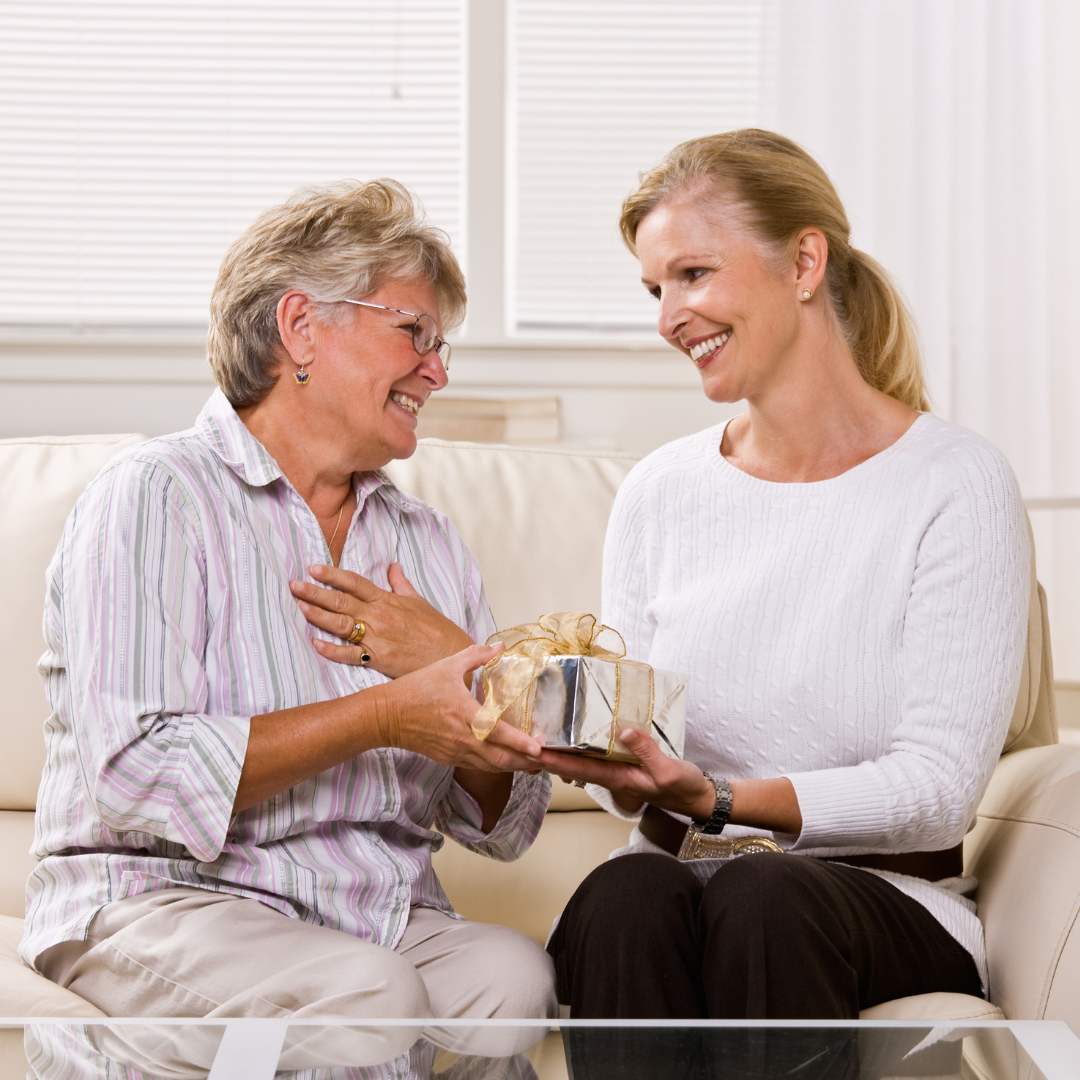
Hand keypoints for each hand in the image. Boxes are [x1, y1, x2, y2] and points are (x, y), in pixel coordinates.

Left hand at [291, 562, 473, 678]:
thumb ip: (401, 584)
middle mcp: (379, 616)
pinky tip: (315, 643)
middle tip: (293, 584)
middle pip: (341, 601)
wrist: (452, 655)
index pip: (355, 582)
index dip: (332, 574)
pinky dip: (332, 650)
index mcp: (388, 600)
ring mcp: (378, 638)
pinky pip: (350, 654)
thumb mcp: (419, 601)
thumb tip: (393, 565)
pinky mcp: (379, 659)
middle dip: (315, 592)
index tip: (312, 568)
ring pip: (341, 624)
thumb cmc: (437, 629)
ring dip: (318, 615)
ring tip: (299, 606)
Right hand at [384, 641, 543, 772]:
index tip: (538, 748)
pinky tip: (508, 761)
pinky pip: (478, 766)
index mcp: (464, 714)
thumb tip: (501, 645)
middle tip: (547, 760)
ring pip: (491, 766)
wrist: (386, 715)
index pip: (497, 732)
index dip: (520, 742)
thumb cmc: (416, 689)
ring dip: (514, 767)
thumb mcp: (448, 666)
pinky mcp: (449, 759)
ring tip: (535, 764)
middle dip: (525, 763)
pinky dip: (497, 766)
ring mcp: (455, 752)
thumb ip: (477, 655)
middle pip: (501, 759)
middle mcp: (462, 738)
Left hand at [534, 728, 716, 819]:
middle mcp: (612, 775)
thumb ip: (646, 750)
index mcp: (618, 778)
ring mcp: (618, 771)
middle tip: (525, 740)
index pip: (579, 768)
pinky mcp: (625, 766)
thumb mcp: (667, 769)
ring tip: (540, 737)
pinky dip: (581, 749)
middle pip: (573, 765)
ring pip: (582, 762)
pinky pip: (597, 757)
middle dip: (549, 755)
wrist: (696, 797)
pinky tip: (575, 739)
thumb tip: (623, 730)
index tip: (533, 750)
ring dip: (561, 752)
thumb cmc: (682, 786)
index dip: (555, 759)